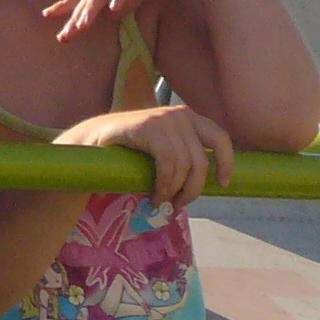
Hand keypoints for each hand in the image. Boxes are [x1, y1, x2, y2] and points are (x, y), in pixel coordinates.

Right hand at [56, 103, 234, 210]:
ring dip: (173, 191)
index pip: (219, 137)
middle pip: (201, 161)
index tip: (223, 183)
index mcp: (188, 117)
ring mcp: (164, 119)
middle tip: (179, 205)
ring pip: (184, 166)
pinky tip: (154, 195)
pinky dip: (163, 185)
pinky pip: (167, 163)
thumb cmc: (130, 150)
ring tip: (161, 201)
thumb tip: (205, 183)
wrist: (92, 140)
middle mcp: (180, 114)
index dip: (226, 162)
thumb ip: (183, 155)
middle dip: (192, 189)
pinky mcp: (148, 127)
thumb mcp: (163, 147)